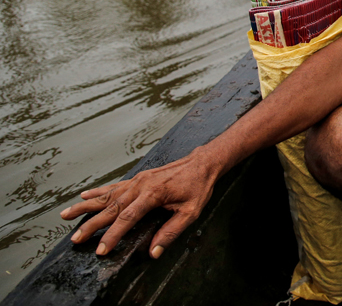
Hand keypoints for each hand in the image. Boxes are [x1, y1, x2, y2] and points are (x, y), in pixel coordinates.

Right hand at [60, 148, 219, 257]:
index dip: (113, 235)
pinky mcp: (138, 178)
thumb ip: (171, 232)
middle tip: (75, 238)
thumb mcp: (190, 212)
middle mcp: (141, 186)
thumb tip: (154, 251)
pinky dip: (98, 191)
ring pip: (106, 195)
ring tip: (65, 215)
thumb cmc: (198, 187)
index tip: (101, 249)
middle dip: (91, 225)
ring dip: (85, 206)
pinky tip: (84, 195)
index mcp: (153, 194)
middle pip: (111, 207)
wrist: (202, 163)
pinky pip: (114, 186)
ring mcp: (138, 180)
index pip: (128, 218)